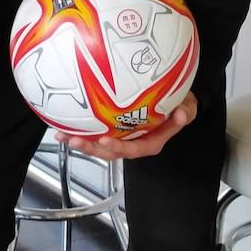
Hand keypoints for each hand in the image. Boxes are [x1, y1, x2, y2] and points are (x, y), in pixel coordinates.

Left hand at [55, 91, 197, 161]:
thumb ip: (186, 111)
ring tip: (62, 136)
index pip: (135, 149)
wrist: (172, 99)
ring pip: (98, 144)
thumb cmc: (179, 104)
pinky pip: (94, 132)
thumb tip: (182, 115)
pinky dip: (78, 129)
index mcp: (150, 142)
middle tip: (75, 141)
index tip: (106, 140)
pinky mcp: (111, 128)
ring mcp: (120, 136)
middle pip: (110, 151)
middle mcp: (133, 142)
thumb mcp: (188, 106)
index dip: (120, 147)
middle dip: (92, 148)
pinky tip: (62, 124)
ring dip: (80, 142)